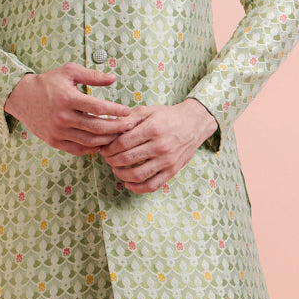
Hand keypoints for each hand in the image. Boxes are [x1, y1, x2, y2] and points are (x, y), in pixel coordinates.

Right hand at [4, 64, 133, 153]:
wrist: (22, 97)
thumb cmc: (48, 82)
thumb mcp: (69, 71)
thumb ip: (92, 76)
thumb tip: (114, 79)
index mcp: (67, 99)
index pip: (98, 108)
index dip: (116, 111)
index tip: (127, 111)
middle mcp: (62, 117)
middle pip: (97, 127)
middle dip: (117, 128)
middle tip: (130, 126)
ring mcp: (57, 132)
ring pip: (89, 141)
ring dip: (107, 139)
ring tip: (119, 135)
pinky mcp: (53, 141)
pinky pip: (78, 149)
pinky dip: (92, 148)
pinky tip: (102, 142)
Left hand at [98, 99, 218, 192]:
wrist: (194, 123)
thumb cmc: (168, 116)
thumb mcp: (148, 110)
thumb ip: (128, 118)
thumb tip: (108, 126)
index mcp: (152, 129)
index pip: (122, 143)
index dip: (108, 148)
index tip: (104, 148)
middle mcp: (160, 146)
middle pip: (126, 159)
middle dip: (111, 160)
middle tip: (107, 158)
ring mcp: (167, 160)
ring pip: (137, 175)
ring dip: (121, 174)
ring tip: (116, 169)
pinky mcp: (172, 171)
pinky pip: (152, 185)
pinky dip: (137, 188)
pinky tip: (128, 183)